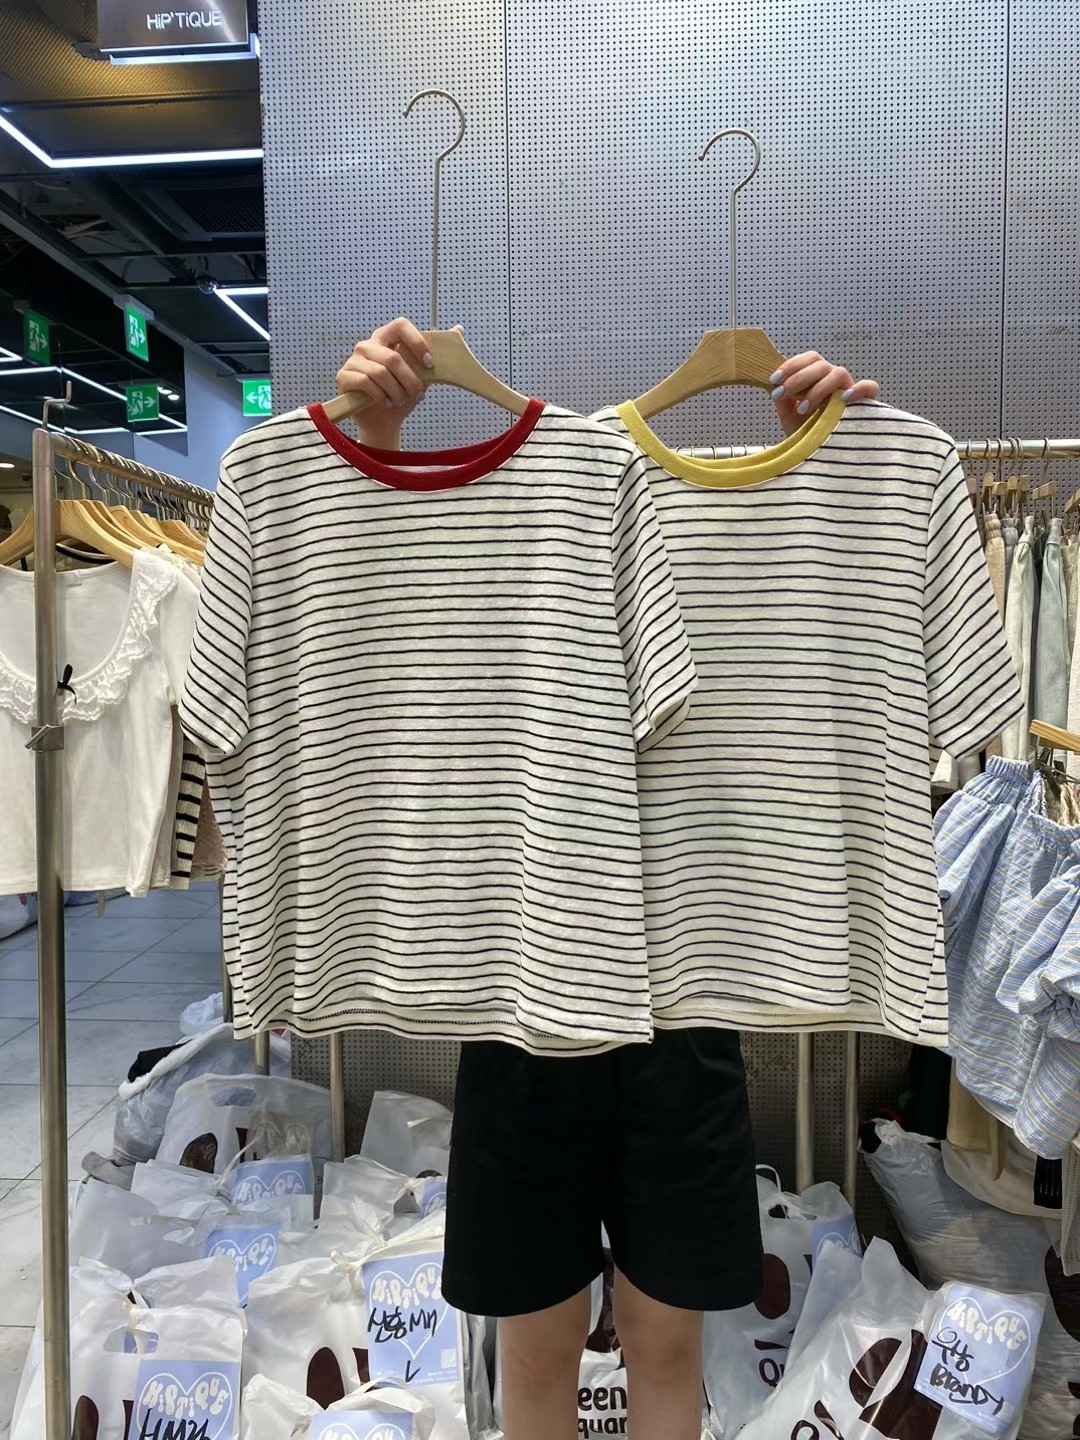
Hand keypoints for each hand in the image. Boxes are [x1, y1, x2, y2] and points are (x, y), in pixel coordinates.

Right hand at [336, 318, 431, 445]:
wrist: (384, 422)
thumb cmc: (401, 395)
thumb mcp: (422, 375)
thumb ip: (435, 354)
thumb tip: (459, 328)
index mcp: (386, 338)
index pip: (401, 325)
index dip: (417, 343)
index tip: (429, 365)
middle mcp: (368, 345)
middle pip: (393, 357)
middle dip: (409, 380)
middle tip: (415, 394)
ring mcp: (354, 360)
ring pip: (381, 372)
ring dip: (396, 392)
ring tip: (400, 401)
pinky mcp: (344, 376)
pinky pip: (366, 382)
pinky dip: (381, 396)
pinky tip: (386, 403)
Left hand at [769, 352, 879, 437]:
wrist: (818, 457)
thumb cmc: (806, 435)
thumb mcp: (788, 417)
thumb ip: (782, 400)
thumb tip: (777, 385)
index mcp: (817, 379)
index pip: (809, 360)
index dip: (791, 366)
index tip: (774, 380)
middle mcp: (833, 381)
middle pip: (820, 364)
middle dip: (798, 378)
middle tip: (783, 394)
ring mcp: (849, 390)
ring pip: (839, 373)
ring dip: (818, 388)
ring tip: (803, 408)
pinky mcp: (864, 403)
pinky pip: (870, 388)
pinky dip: (859, 388)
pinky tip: (844, 398)